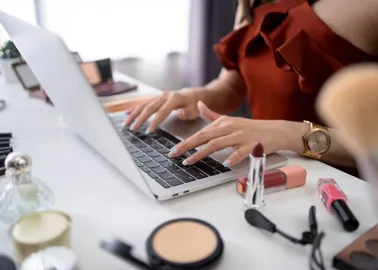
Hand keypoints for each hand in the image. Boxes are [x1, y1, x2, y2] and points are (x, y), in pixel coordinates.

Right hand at [125, 89, 200, 133]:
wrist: (193, 95)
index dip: (154, 122)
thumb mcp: (194, 110)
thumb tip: (181, 113)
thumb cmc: (194, 105)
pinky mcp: (155, 98)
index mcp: (174, 99)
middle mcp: (164, 96)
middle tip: (133, 129)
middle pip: (149, 108)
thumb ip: (188, 112)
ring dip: (134, 114)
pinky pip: (143, 103)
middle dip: (140, 119)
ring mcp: (158, 96)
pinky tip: (126, 114)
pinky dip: (134, 108)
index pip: (162, 112)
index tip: (148, 131)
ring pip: (143, 105)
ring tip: (126, 124)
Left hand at [169, 101, 286, 166]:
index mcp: (223, 123)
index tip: (174, 150)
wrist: (276, 130)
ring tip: (189, 162)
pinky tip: (225, 164)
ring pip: (218, 144)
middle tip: (174, 154)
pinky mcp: (252, 145)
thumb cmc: (252, 128)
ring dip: (202, 153)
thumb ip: (212, 115)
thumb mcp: (230, 119)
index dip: (186, 141)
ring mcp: (241, 136)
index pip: (201, 133)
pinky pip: (241, 152)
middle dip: (187, 146)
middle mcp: (230, 128)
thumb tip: (198, 104)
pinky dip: (233, 157)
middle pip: (205, 137)